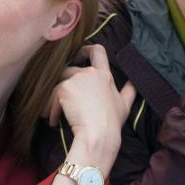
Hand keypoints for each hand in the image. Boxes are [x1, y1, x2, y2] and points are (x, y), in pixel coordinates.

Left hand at [43, 45, 136, 172]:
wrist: (99, 135)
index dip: (85, 50)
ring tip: (55, 116)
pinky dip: (50, 110)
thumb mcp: (125, 105)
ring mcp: (76, 80)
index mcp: (104, 75)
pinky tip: (54, 122)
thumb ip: (129, 90)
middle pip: (69, 70)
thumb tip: (134, 81)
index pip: (98, 51)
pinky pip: (52, 97)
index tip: (77, 57)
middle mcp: (90, 73)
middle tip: (59, 102)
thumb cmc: (112, 123)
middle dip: (63, 85)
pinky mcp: (64, 89)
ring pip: (58, 84)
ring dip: (53, 100)